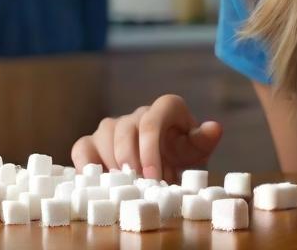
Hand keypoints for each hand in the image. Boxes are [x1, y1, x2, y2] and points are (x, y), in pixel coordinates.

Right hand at [70, 94, 222, 182]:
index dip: (150, 148)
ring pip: (103, 136)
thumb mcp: (197, 151)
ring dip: (113, 165)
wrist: (169, 167)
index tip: (154, 176)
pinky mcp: (94, 142)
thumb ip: (202, 140)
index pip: (151, 121)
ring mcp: (113, 126)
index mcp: (165, 109)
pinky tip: (98, 185)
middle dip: (132, 161)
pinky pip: (82, 148)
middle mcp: (137, 114)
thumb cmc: (183, 156)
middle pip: (125, 130)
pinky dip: (85, 166)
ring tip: (124, 188)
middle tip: (139, 186)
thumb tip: (214, 128)